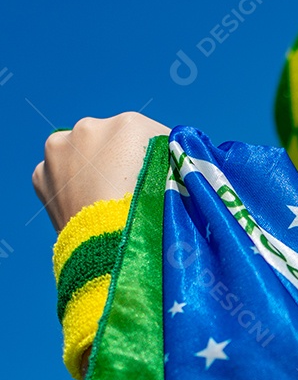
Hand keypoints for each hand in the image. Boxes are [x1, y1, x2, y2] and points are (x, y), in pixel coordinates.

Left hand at [32, 112, 170, 232]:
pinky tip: (84, 207)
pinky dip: (69, 188)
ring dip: (90, 171)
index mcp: (128, 125)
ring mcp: (59, 149)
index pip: (149, 136)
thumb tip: (171, 161)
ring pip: (80, 155)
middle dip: (118, 162)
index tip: (161, 180)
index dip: (157, 159)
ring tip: (103, 202)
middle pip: (111, 142)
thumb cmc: (151, 219)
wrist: (111, 254)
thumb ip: (167, 165)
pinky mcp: (40, 175)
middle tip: (129, 194)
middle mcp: (89, 127)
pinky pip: (59, 176)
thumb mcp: (174, 184)